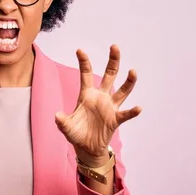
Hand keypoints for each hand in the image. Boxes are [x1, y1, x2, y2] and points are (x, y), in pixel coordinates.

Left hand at [55, 45, 141, 166]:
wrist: (86, 148)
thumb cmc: (76, 134)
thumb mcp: (66, 127)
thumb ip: (62, 121)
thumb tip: (57, 116)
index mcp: (86, 95)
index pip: (85, 74)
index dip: (84, 62)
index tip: (80, 50)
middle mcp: (100, 97)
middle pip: (109, 75)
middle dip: (113, 61)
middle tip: (114, 47)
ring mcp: (110, 107)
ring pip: (122, 91)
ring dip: (128, 82)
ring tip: (132, 72)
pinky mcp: (116, 119)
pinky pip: (126, 114)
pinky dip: (132, 111)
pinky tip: (138, 108)